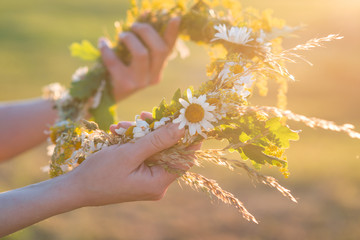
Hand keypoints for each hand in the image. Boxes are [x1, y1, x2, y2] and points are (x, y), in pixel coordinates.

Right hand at [67, 118, 184, 206]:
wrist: (75, 188)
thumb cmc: (100, 173)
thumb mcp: (129, 153)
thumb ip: (157, 140)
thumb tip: (181, 127)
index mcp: (158, 182)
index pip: (185, 158)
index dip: (188, 137)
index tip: (186, 118)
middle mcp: (156, 182)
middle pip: (168, 151)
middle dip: (157, 130)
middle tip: (145, 115)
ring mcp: (147, 179)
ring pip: (154, 149)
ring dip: (142, 133)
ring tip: (123, 125)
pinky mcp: (138, 174)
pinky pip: (143, 153)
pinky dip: (135, 141)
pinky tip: (119, 132)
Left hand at [98, 18, 180, 101]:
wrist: (104, 96)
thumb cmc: (119, 71)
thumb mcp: (133, 59)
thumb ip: (141, 43)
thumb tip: (143, 19)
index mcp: (158, 70)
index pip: (168, 49)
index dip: (173, 33)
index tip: (175, 18)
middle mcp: (153, 77)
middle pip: (159, 49)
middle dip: (146, 31)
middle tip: (133, 26)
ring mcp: (140, 83)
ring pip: (142, 54)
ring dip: (130, 39)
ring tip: (121, 35)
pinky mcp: (125, 85)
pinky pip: (115, 61)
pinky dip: (107, 49)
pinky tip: (102, 43)